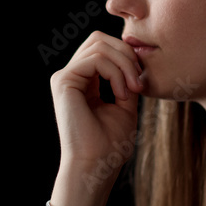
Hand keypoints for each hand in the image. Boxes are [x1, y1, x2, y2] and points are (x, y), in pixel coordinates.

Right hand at [49, 31, 144, 205]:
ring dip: (124, 64)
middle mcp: (70, 76)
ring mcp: (64, 78)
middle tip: (139, 82)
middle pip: (99, 39)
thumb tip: (135, 57)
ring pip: (99, 45)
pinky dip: (116, 72)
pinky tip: (122, 93)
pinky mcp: (63, 81)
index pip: (103, 48)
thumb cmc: (110, 144)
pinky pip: (95, 58)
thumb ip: (127, 80)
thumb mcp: (125, 105)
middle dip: (126, 54)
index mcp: (82, 81)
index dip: (126, 56)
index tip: (142, 82)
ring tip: (132, 91)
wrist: (96, 166)